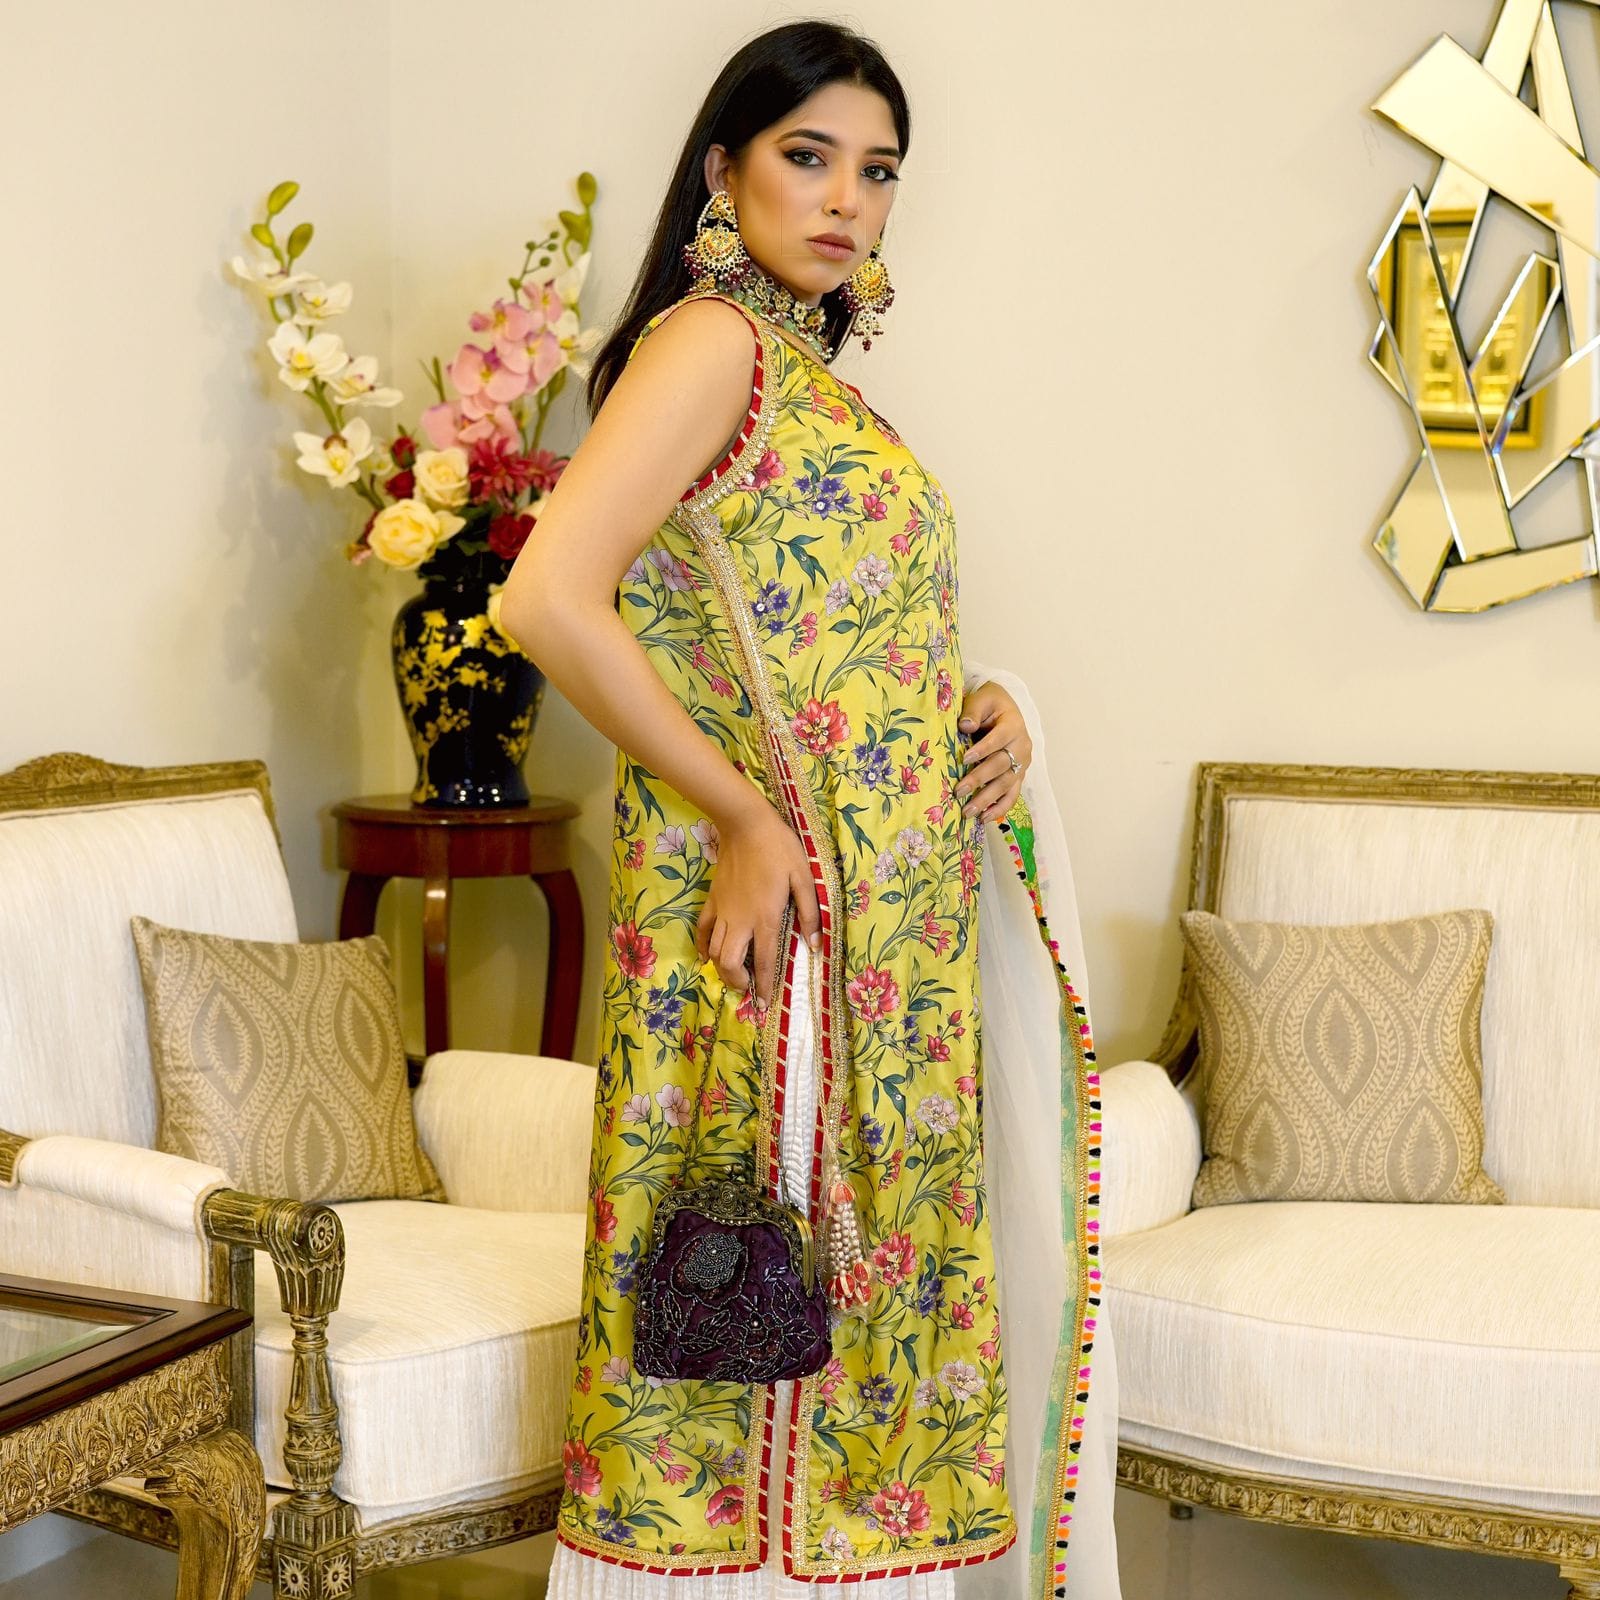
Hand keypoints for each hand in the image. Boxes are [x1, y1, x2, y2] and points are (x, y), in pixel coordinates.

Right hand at [694, 802, 822, 1015]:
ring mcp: (722, 911)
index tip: (763, 1006)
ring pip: (713, 951)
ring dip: (722, 968)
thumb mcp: (804, 878)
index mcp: (766, 918)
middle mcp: (741, 921)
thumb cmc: (779, 849)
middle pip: (730, 963)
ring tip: (735, 974)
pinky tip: (708, 955)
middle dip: (737, 982)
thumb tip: (815, 945)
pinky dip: (703, 946)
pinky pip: (702, 929)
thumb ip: (809, 914)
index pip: (765, 961)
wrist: (746, 825)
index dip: (764, 986)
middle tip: (748, 987)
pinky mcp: (712, 900)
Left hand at [955, 681, 1031, 821]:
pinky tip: (984, 818)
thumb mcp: (982, 699)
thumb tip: (965, 725)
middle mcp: (1022, 746)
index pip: (999, 739)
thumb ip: (973, 711)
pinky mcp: (1018, 776)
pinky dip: (999, 808)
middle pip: (1001, 765)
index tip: (964, 759)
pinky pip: (1012, 795)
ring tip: (967, 811)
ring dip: (987, 799)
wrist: (1004, 709)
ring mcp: (1022, 764)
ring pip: (1006, 784)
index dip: (983, 749)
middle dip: (980, 779)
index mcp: (1014, 725)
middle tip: (958, 790)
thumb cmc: (990, 704)